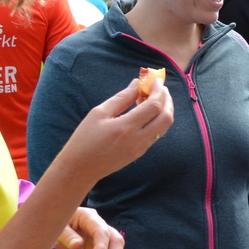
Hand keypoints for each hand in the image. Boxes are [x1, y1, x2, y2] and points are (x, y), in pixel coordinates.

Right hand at [54, 75, 174, 189]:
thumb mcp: (99, 113)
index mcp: (126, 127)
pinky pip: (156, 134)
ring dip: (164, 110)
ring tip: (154, 98)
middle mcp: (138, 139)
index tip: (156, 81)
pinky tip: (147, 113)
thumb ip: (121, 98)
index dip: (159, 91)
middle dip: (167, 100)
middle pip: (166, 117)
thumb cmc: (85, 138)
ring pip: (164, 127)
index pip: (153, 106)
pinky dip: (157, 120)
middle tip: (160, 88)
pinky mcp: (140, 153)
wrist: (81, 168)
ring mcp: (141, 148)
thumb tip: (137, 84)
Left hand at [56, 207, 123, 248]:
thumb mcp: (55, 228)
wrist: (49, 226)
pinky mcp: (96, 248)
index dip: (102, 246)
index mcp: (88, 217)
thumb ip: (66, 235)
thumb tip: (78, 244)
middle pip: (114, 240)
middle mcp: (98, 226)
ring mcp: (99, 237)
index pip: (101, 231)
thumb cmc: (51, 223)